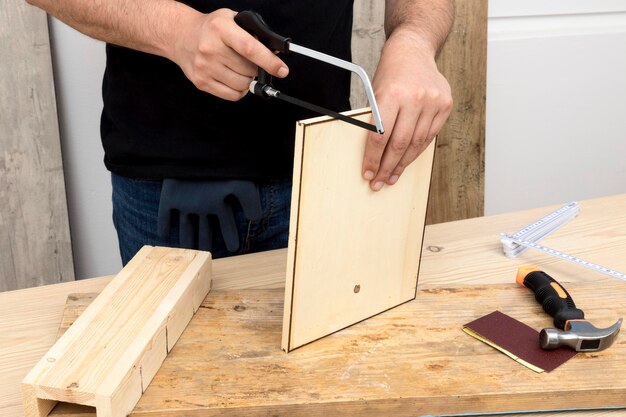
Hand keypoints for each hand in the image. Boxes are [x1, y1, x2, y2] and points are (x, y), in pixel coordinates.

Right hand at [171, 8, 288, 100]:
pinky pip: (232, 95)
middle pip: (248, 70)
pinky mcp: (201, 82)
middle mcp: (211, 48)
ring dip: (247, 80)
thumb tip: (275, 53)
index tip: (282, 70)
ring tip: (239, 69)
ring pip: (242, 85)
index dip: (269, 61)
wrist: (180, 36)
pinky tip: (233, 78)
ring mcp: (205, 67)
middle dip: (256, 69)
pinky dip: (238, 90)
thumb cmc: (210, 28)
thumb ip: (253, 34)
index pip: (250, 48)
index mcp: (221, 29)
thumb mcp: (231, 20)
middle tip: (250, 62)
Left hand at [362, 29, 451, 190]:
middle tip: (378, 182)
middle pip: (399, 144)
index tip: (367, 172)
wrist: (413, 50)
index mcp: (393, 94)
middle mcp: (415, 98)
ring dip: (402, 164)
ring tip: (391, 177)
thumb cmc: (390, 73)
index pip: (380, 135)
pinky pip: (429, 136)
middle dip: (387, 167)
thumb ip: (376, 120)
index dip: (373, 158)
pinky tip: (406, 161)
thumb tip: (373, 154)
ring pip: (416, 144)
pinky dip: (417, 151)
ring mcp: (433, 102)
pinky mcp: (445, 106)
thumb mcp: (376, 92)